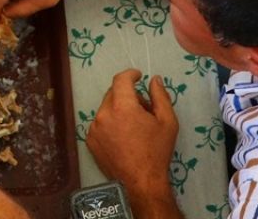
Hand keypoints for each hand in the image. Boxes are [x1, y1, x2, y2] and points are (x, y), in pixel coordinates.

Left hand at [85, 70, 178, 204]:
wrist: (140, 182)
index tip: (138, 76)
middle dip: (127, 95)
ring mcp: (94, 128)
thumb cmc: (156, 152)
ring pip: (106, 108)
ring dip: (118, 109)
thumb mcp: (167, 122)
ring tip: (133, 126)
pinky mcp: (90, 140)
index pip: (121, 80)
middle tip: (143, 108)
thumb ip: (160, 96)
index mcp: (122, 107)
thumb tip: (154, 79)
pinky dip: (110, 123)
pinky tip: (122, 137)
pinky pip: (100, 123)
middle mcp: (103, 114)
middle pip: (113, 93)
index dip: (130, 74)